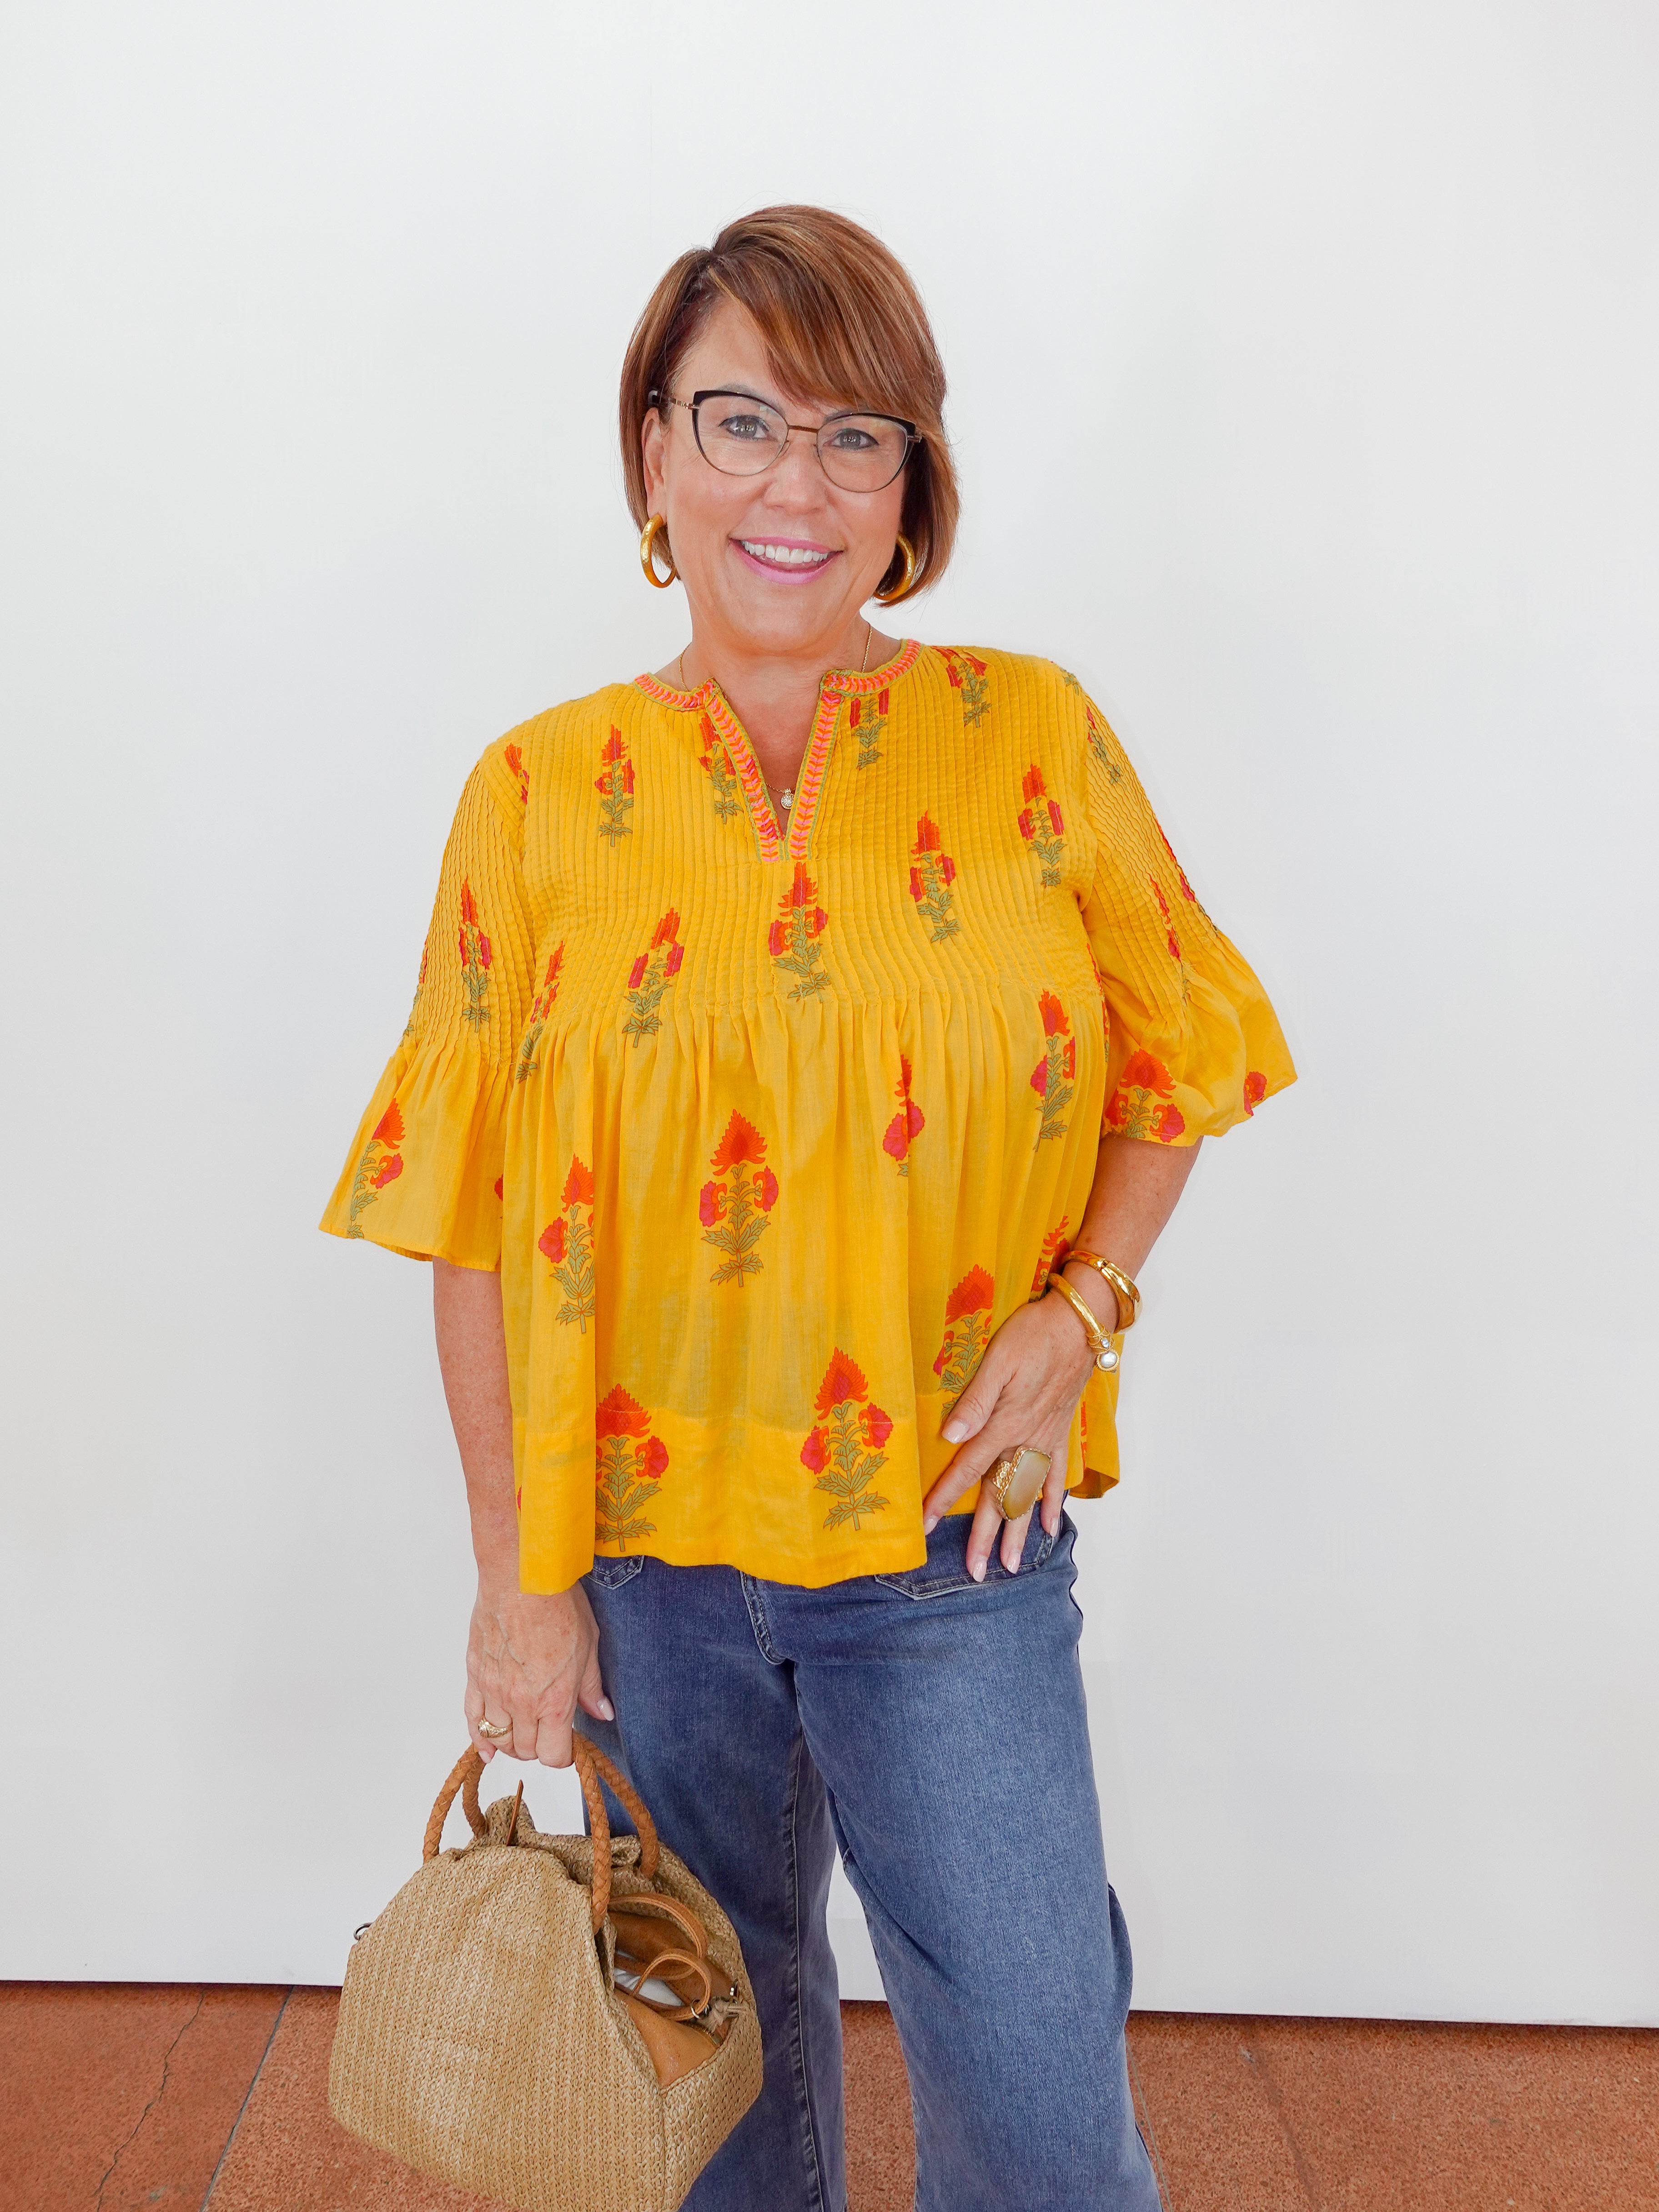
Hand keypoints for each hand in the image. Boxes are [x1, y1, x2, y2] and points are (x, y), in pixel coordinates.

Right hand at [464, 1579, 612, 1765]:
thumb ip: (591, 1687)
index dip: (564, 1755)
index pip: (554, 1755)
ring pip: (499, 1739)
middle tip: (549, 1731)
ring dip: (513, 1742)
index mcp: (554, 1701)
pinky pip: (472, 1719)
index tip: (570, 1744)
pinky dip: (479, 1738)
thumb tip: (603, 1713)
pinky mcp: (475, 1676)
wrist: (521, 1578)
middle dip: (540, 1747)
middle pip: (526, 1751)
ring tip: (525, 1730)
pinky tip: (487, 1747)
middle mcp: (521, 1704)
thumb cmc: (558, 1605)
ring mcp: (494, 1691)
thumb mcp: (589, 1646)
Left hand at [921, 1287, 1099, 1579]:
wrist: (1080, 1323)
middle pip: (1001, 1496)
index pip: (968, 1470)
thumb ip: (975, 1402)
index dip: (945, 1499)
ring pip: (1028, 1495)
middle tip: (976, 1573)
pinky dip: (1052, 1502)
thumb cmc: (1034, 1333)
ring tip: (1011, 1566)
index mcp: (1005, 1424)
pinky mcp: (1061, 1431)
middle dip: (986, 1536)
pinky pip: (1057, 1476)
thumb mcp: (999, 1359)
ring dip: (1019, 1531)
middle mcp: (1026, 1440)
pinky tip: (1048, 1526)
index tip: (927, 1527)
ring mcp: (1046, 1440)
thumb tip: (950, 1437)